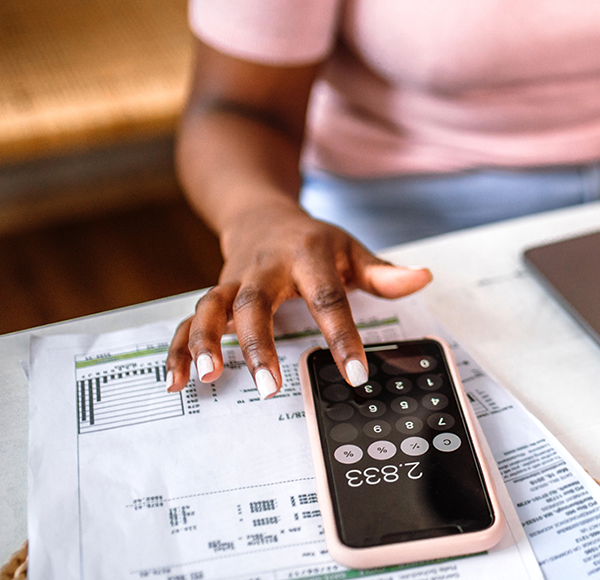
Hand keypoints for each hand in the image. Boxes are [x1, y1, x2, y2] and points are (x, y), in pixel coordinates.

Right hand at [163, 206, 431, 397]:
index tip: (355, 373)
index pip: (328, 298)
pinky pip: (188, 321)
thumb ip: (383, 272)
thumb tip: (422, 278)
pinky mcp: (214, 297)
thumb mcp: (351, 250)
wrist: (261, 214)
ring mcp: (234, 282)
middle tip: (269, 386)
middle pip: (255, 303)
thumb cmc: (312, 241)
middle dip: (259, 344)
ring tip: (210, 376)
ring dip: (206, 341)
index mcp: (307, 257)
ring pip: (212, 308)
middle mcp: (265, 269)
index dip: (342, 336)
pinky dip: (179, 349)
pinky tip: (177, 380)